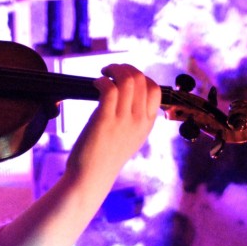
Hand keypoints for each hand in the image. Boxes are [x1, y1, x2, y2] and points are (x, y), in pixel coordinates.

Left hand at [67, 63, 161, 181]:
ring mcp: (123, 120)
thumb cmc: (105, 156)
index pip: (155, 89)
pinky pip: (109, 89)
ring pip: (127, 80)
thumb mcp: (129, 138)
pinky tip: (95, 83)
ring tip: (102, 73)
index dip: (139, 76)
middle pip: (141, 79)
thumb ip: (134, 119)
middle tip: (110, 71)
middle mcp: (139, 120)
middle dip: (124, 68)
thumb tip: (127, 96)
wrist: (91, 177)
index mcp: (147, 124)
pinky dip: (102, 80)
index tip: (124, 77)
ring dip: (113, 69)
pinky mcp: (104, 120)